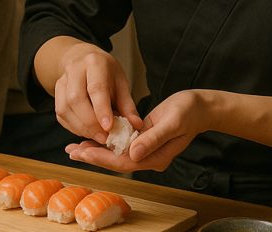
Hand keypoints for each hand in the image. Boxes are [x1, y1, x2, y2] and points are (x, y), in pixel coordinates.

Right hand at [53, 41, 140, 145]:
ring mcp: (62, 81)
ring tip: (97, 136)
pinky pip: (60, 115)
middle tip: (104, 137)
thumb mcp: (121, 82)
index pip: (96, 88)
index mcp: (95, 62)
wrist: (84, 59)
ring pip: (65, 109)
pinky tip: (86, 131)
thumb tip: (136, 125)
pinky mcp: (55, 94)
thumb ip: (127, 105)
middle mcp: (75, 69)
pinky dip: (73, 127)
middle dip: (90, 123)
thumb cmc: (106, 72)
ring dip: (81, 128)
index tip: (108, 127)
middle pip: (76, 99)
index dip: (101, 109)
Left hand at [66, 89, 207, 172]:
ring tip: (74, 147)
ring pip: (117, 154)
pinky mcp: (144, 140)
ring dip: (96, 150)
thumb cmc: (189, 112)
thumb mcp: (172, 122)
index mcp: (157, 158)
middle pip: (116, 162)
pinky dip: (106, 141)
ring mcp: (146, 150)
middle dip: (93, 156)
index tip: (83, 152)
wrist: (201, 107)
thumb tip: (132, 153)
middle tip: (70, 151)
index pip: (124, 163)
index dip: (102, 158)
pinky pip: (122, 144)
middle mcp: (149, 158)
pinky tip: (92, 137)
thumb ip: (153, 139)